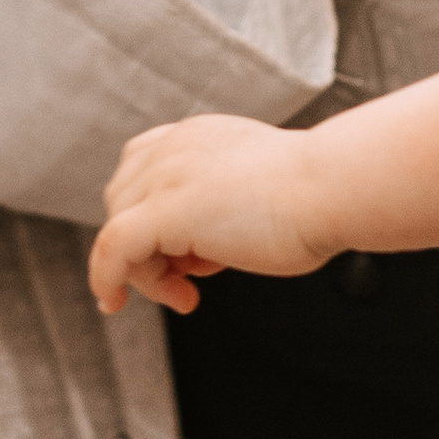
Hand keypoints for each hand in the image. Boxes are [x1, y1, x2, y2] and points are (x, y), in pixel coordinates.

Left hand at [89, 113, 336, 313]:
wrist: (333, 190)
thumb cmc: (317, 198)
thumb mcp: (256, 193)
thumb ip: (220, 209)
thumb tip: (200, 252)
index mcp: (197, 137)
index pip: (141, 168)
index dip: (147, 214)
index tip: (173, 252)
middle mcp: (175, 147)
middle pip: (122, 200)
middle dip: (145, 246)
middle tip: (186, 281)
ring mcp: (166, 175)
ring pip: (116, 228)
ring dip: (142, 270)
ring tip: (186, 293)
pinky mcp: (164, 210)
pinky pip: (111, 250)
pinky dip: (105, 279)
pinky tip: (114, 301)